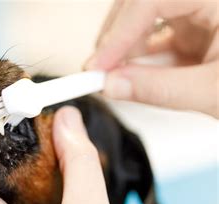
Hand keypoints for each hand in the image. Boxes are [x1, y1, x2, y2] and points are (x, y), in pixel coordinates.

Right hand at [85, 0, 217, 117]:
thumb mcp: (213, 91)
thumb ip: (161, 88)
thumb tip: (114, 86)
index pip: (150, 0)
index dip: (119, 33)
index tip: (99, 66)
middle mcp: (204, 0)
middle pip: (139, 3)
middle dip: (115, 37)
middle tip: (100, 69)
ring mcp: (198, 10)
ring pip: (143, 18)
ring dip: (126, 49)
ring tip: (119, 78)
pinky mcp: (194, 28)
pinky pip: (155, 35)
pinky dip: (140, 58)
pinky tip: (137, 77)